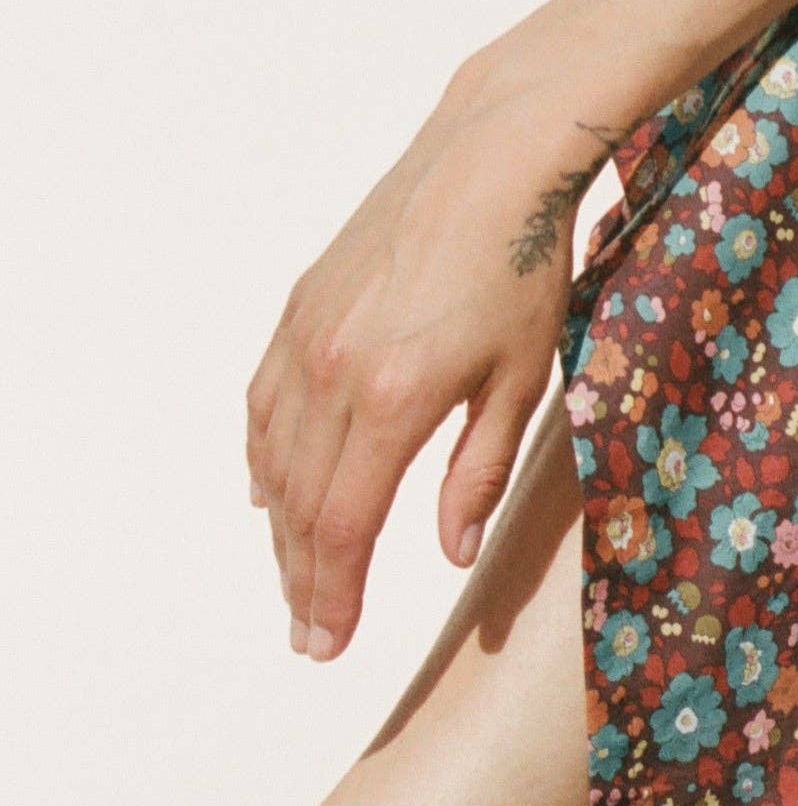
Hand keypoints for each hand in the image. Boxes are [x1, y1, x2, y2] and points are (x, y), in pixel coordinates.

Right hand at [245, 66, 617, 659]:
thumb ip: (480, 471)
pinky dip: (262, 456)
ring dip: (279, 526)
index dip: (332, 595)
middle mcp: (333, 371)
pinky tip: (268, 492)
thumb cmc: (527, 268)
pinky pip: (264, 401)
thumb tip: (449, 552)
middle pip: (298, 503)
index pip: (343, 526)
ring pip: (272, 456)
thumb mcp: (524, 379)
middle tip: (309, 635)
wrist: (490, 161)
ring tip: (297, 578)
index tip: (326, 645)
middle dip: (302, 578)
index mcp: (394, 398)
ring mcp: (308, 335)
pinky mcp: (301, 306)